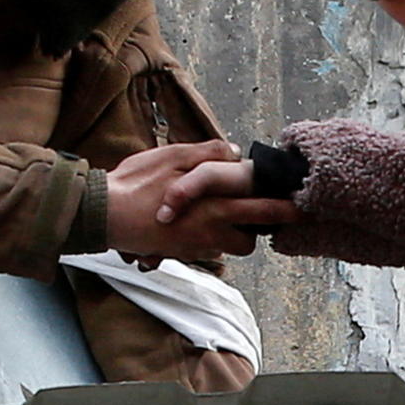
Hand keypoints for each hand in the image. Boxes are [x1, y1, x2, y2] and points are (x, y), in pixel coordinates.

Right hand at [108, 138, 294, 260]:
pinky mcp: (181, 253)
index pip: (259, 209)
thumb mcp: (171, 157)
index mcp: (214, 206)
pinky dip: (209, 239)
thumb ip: (206, 154)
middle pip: (251, 237)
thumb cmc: (134, 184)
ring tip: (234, 219)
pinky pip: (206, 249)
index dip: (282, 208)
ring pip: (230, 247)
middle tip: (290, 219)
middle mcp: (210, 230)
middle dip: (270, 228)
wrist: (102, 216)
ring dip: (236, 236)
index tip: (302, 207)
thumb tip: (234, 151)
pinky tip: (198, 223)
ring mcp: (196, 245)